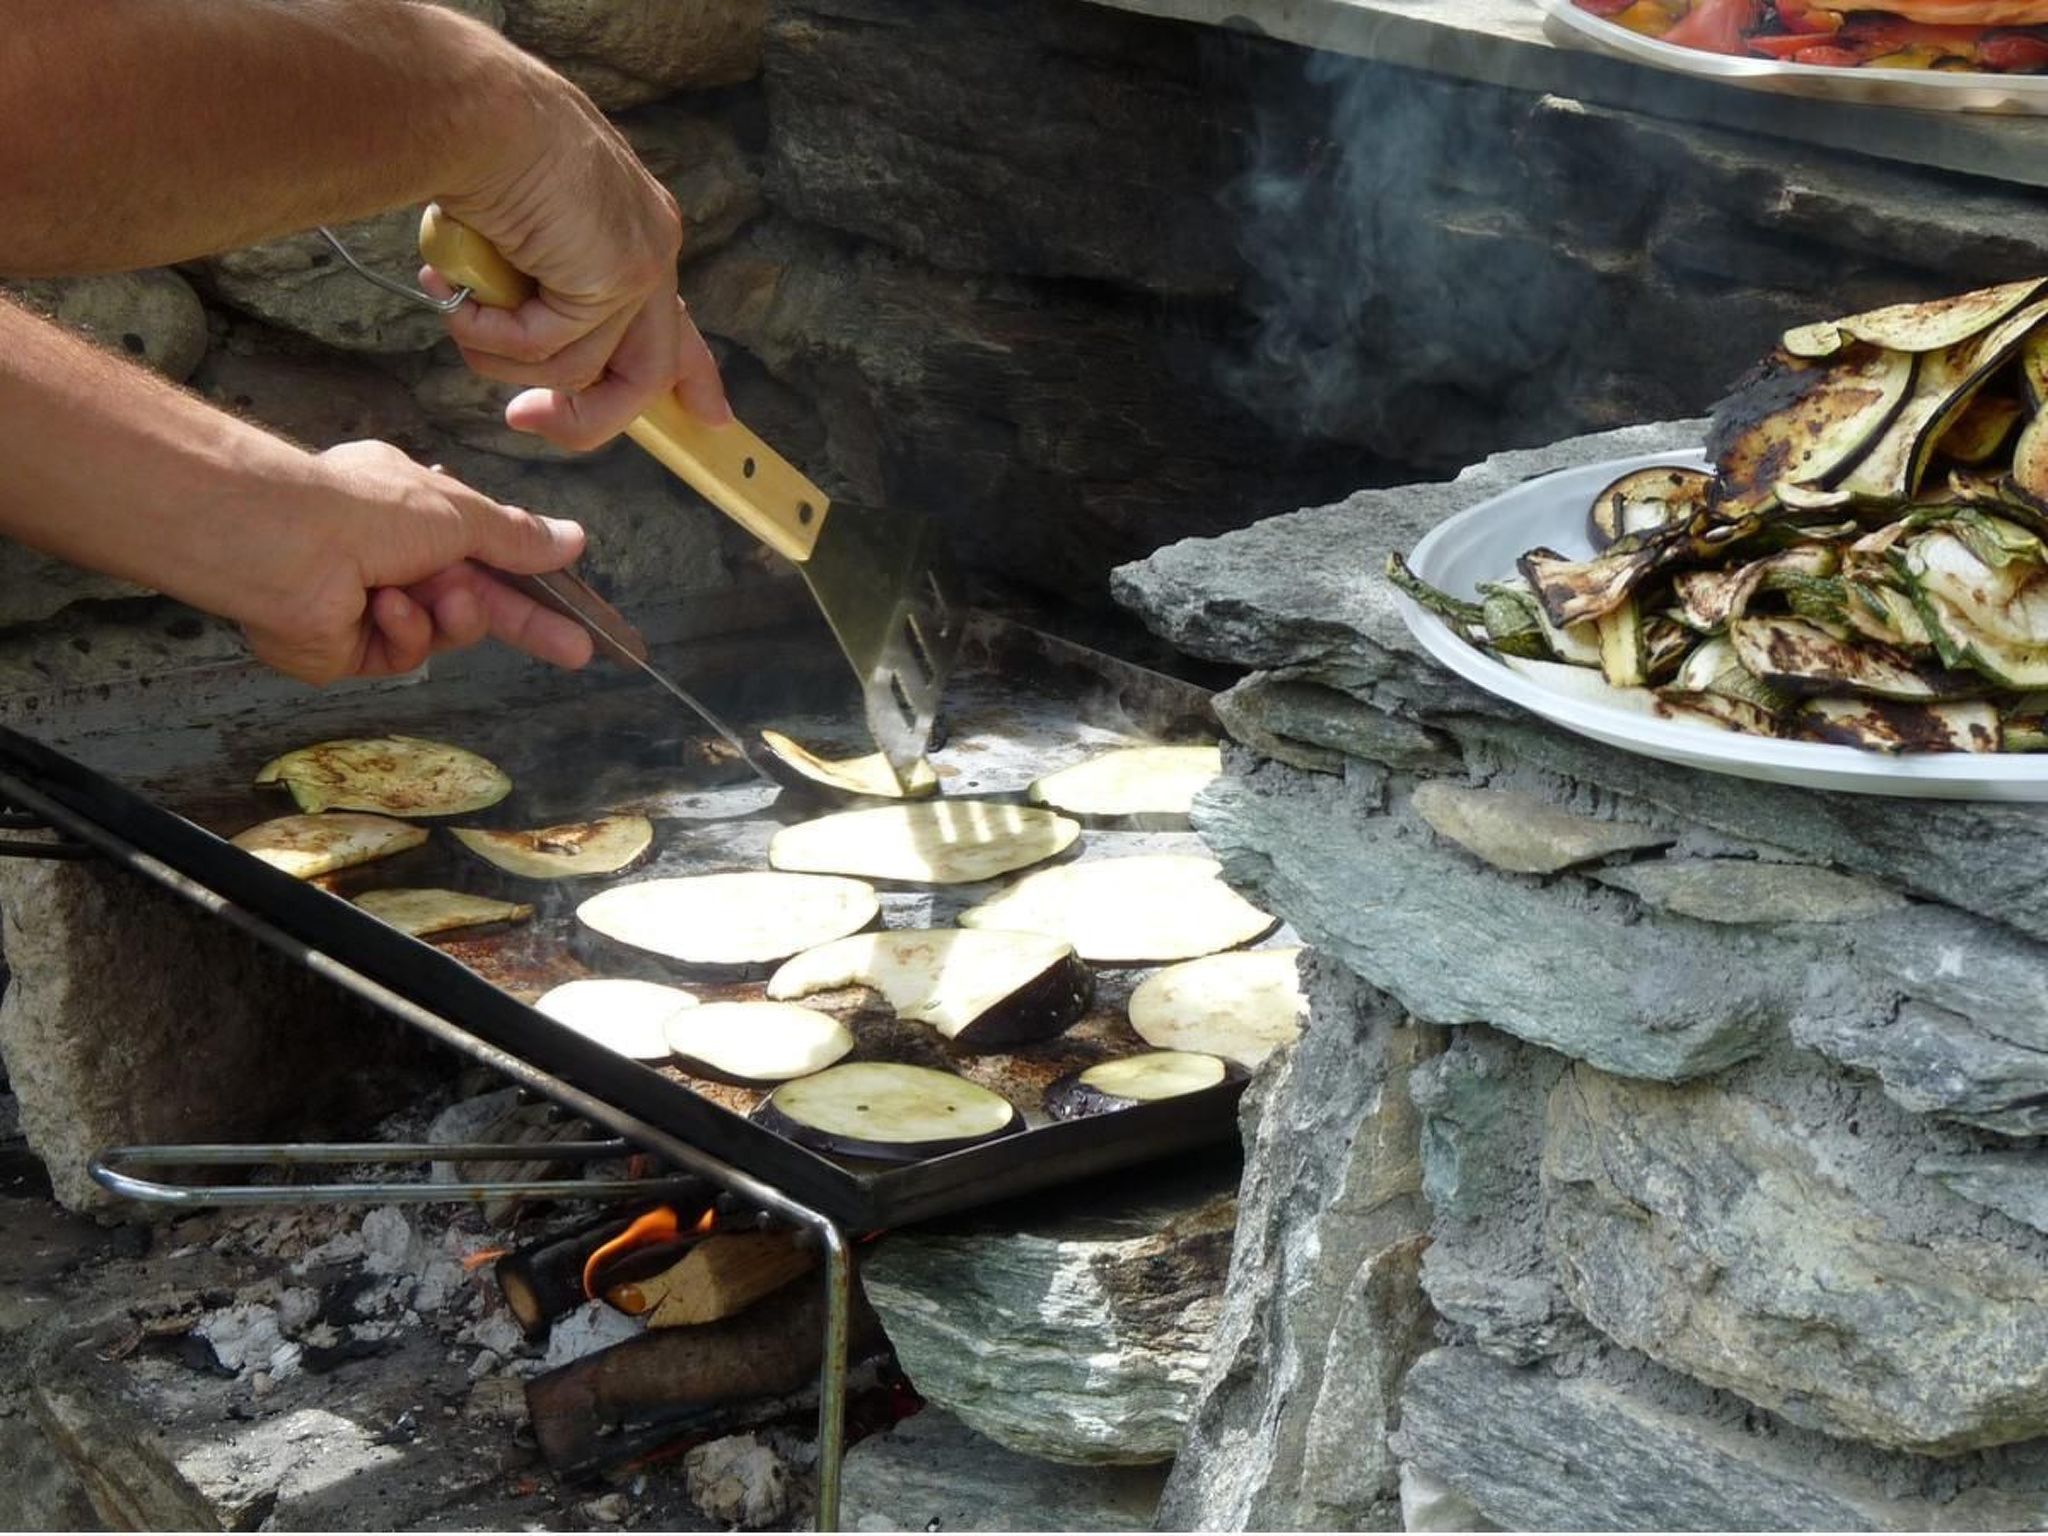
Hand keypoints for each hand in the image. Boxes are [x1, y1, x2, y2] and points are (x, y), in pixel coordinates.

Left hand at [237, 441, 597, 684]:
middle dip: (527, 624)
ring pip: (445, 632)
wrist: (284, 545)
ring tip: (439, 595)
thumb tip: (573, 538)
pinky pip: (403, 653)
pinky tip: (383, 607)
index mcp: (417, 514)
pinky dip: (403, 630)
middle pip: (477, 602)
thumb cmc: (364, 509)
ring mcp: (371, 606)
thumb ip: (517, 537)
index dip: (535, 579)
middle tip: (577, 650)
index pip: (490, 553)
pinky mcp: (350, 650)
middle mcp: (393, 558)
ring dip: (451, 616)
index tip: (576, 609)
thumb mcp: (462, 513)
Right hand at [423, 70, 730, 450]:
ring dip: (502, 356)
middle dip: (586, 417)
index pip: (675, 319)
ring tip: (457, 310)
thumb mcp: (517, 230)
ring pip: (580, 369)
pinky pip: (551, 349)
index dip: (694, 374)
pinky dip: (493, 336)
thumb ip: (540, 285)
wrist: (475, 110)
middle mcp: (652, 247)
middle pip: (648, 373)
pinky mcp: (618, 279)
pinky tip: (462, 297)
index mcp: (636, 228)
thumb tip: (515, 344)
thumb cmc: (476, 153)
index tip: (712, 418)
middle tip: (523, 419)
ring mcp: (641, 265)